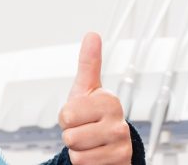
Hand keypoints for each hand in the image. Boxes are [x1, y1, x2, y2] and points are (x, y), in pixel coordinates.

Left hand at [59, 33, 131, 164]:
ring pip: (76, 152)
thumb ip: (88, 62)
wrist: (109, 142)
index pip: (66, 115)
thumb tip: (92, 34)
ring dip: (78, 149)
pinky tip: (96, 153)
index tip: (80, 113)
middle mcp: (119, 123)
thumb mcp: (86, 88)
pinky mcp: (120, 162)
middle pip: (70, 135)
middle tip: (84, 128)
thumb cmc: (92, 112)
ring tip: (90, 141)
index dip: (67, 117)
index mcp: (109, 101)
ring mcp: (121, 145)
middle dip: (71, 133)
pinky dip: (85, 162)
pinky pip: (83, 164)